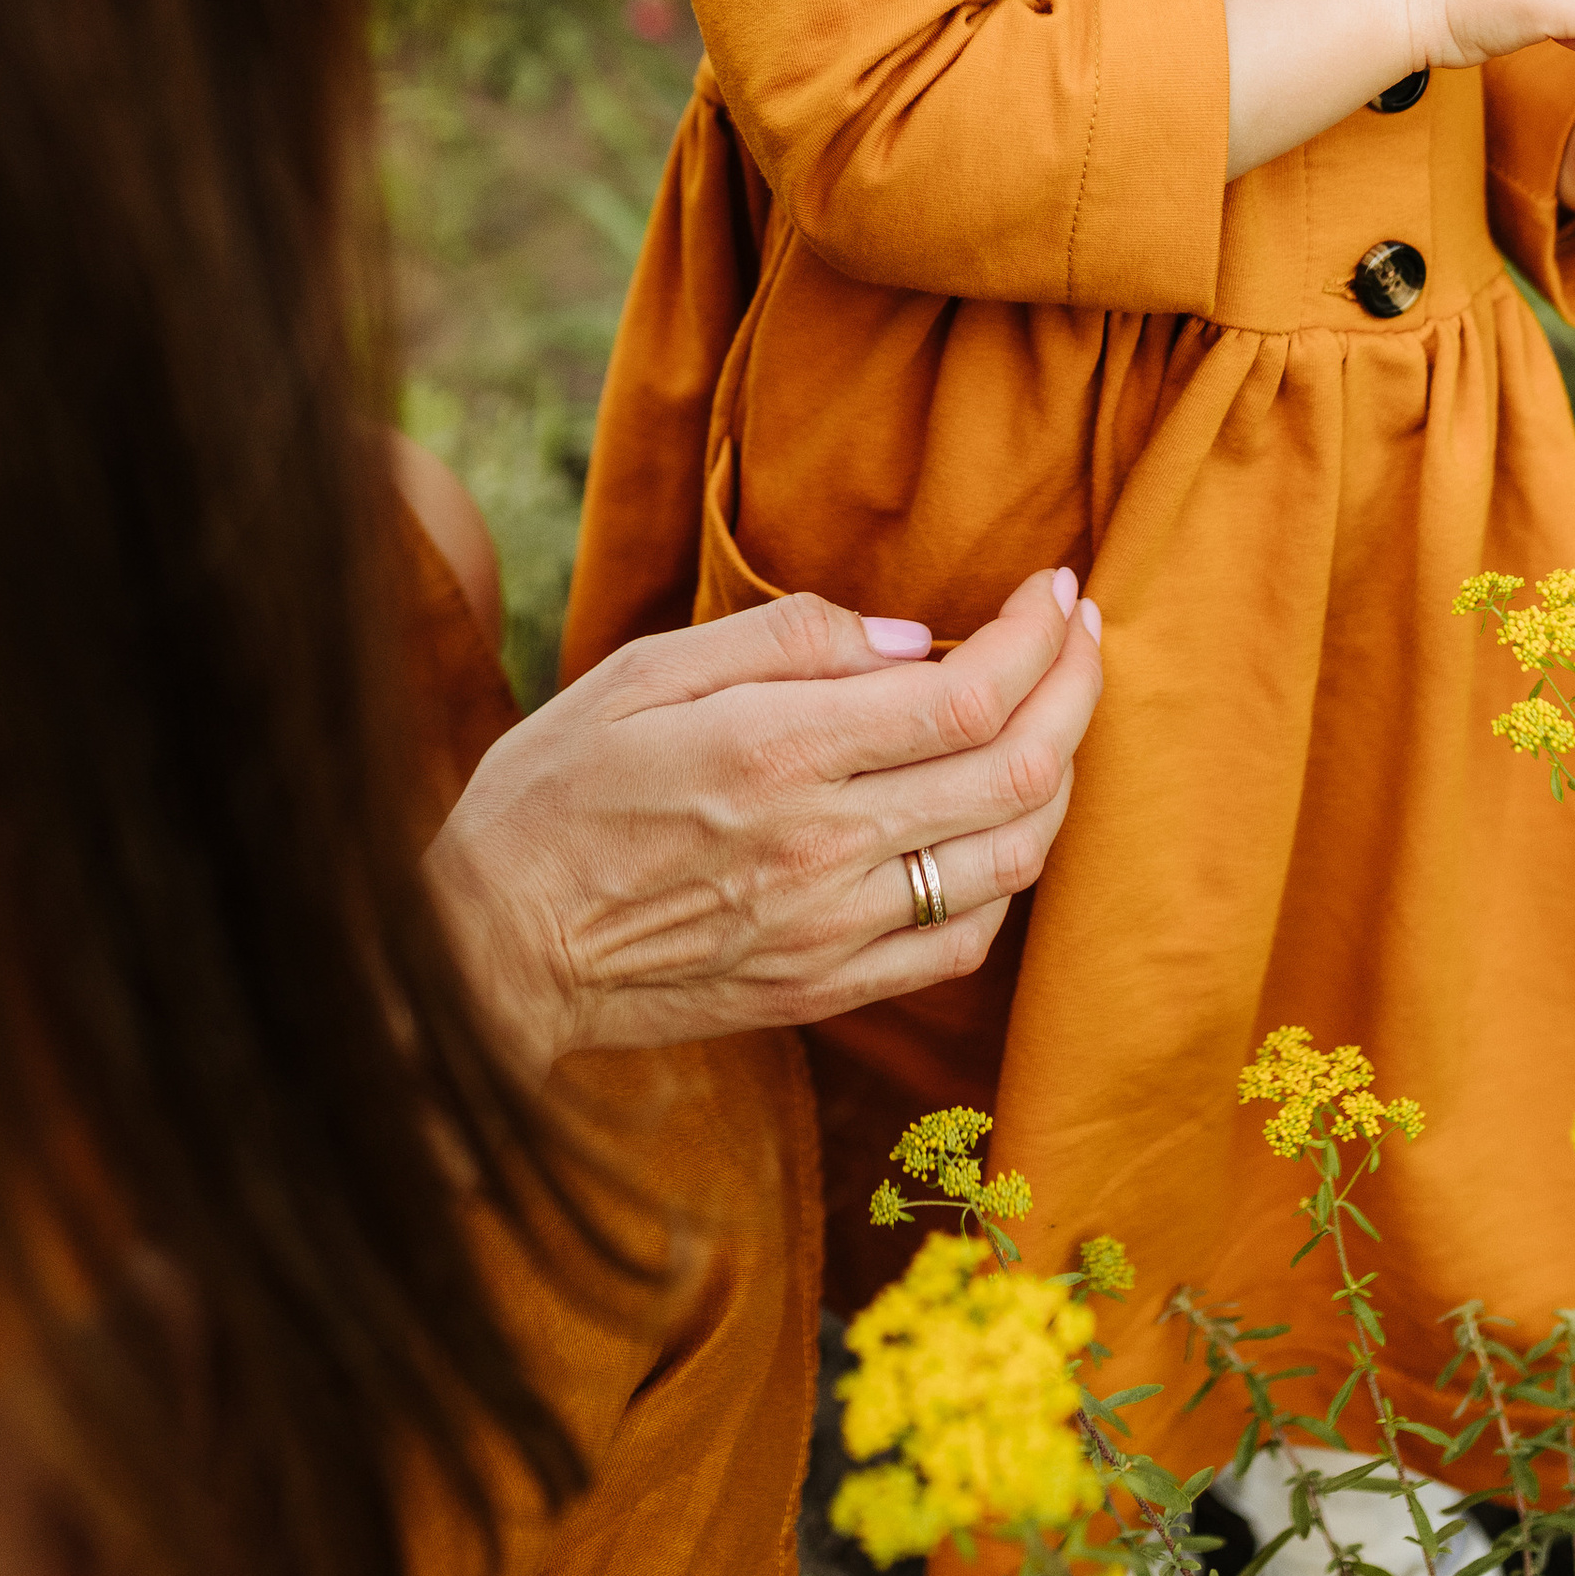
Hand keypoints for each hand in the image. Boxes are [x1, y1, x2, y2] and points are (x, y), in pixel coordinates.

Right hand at [423, 566, 1100, 1075]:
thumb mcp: (643, 672)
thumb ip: (784, 641)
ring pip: (1012, 857)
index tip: (1055, 588)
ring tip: (1059, 717)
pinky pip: (964, 941)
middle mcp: (825, 845)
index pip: (970, 689)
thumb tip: (907, 639)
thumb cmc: (554, 793)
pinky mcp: (828, 987)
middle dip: (1077, 687)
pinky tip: (999, 828)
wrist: (490, 950)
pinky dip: (1007, 876)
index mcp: (780, 751)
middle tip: (1084, 631)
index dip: (1039, 634)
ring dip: (1061, 779)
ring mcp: (835, 929)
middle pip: (1019, 769)